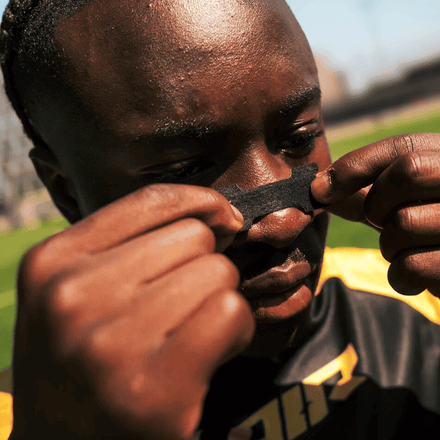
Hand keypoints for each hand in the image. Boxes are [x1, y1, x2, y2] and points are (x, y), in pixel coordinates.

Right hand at [11, 184, 254, 439]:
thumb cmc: (82, 360)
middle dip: (203, 265)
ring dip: (220, 298)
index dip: (201, 203)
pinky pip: (229, 312)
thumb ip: (131, 244)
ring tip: (193, 331)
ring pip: (217, 271)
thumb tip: (218, 215)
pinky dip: (237, 328)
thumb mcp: (77, 290)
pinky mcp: (152, 390)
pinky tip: (214, 350)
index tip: (223, 220)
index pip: (152, 201)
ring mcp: (109, 345)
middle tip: (184, 304)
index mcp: (52, 262)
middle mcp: (72, 297)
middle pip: (193, 237)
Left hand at [312, 133, 439, 362]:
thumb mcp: (424, 209)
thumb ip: (376, 194)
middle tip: (380, 224)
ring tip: (407, 256)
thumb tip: (321, 187)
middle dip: (377, 202)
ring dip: (389, 246)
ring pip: (406, 222)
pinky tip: (415, 282)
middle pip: (409, 172)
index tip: (324, 186)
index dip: (358, 163)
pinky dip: (400, 277)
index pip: (410, 145)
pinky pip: (415, 265)